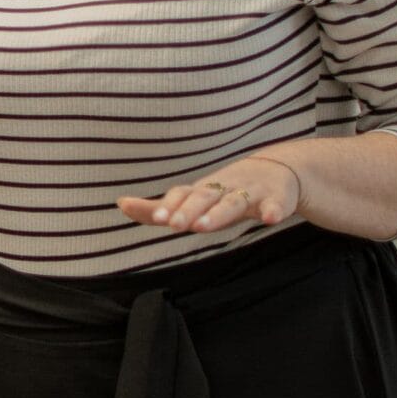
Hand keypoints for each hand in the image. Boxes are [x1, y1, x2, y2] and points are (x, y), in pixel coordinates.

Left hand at [117, 155, 302, 234]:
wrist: (276, 171)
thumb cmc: (224, 193)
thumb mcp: (192, 202)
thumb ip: (157, 209)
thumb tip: (120, 204)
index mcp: (201, 191)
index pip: (181, 195)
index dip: (170, 205)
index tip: (157, 218)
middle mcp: (222, 188)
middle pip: (203, 197)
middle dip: (188, 210)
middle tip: (174, 224)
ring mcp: (250, 192)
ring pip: (234, 202)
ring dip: (219, 213)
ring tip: (203, 226)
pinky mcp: (276, 198)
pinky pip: (275, 205)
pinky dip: (273, 211)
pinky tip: (270, 219)